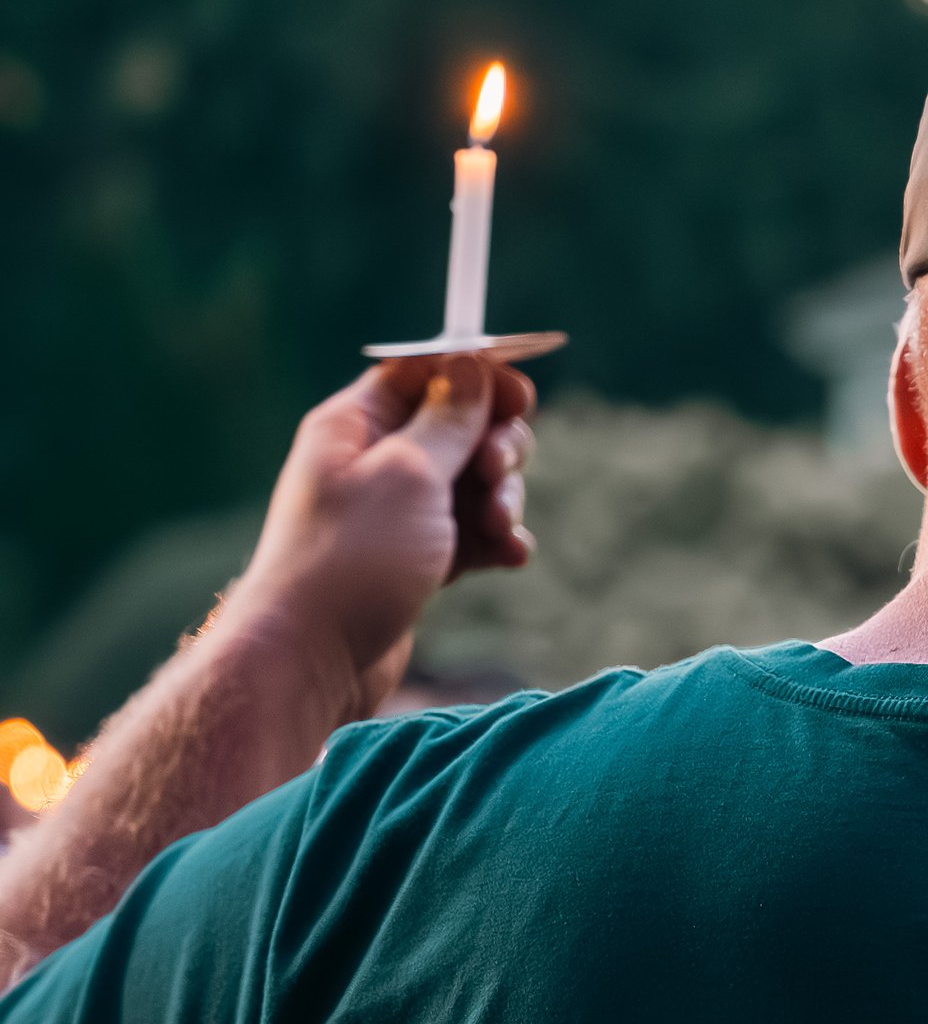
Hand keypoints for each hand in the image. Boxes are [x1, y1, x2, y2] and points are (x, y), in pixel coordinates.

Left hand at [225, 356, 534, 716]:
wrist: (313, 659)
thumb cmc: (352, 559)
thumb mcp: (409, 474)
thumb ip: (450, 418)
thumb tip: (472, 364)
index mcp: (356, 425)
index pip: (424, 374)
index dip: (476, 378)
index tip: (519, 395)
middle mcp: (374, 463)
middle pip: (459, 427)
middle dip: (495, 446)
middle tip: (497, 474)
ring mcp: (395, 515)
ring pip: (471, 483)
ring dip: (500, 498)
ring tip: (501, 530)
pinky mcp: (414, 560)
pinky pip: (468, 534)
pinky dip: (494, 540)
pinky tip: (510, 557)